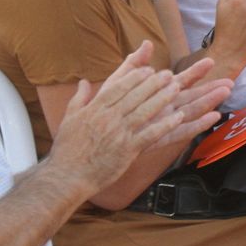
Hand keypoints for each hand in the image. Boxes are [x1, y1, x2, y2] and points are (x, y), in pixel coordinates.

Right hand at [49, 42, 225, 193]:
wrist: (67, 177)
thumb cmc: (67, 150)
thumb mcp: (69, 119)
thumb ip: (79, 98)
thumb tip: (83, 82)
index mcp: (95, 108)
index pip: (119, 86)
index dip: (135, 76)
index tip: (148, 69)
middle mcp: (108, 117)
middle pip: (135, 95)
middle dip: (153, 83)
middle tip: (168, 74)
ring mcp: (119, 133)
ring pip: (145, 110)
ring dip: (162, 98)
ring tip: (176, 88)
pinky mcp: (128, 149)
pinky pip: (150, 134)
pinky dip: (165, 124)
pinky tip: (178, 117)